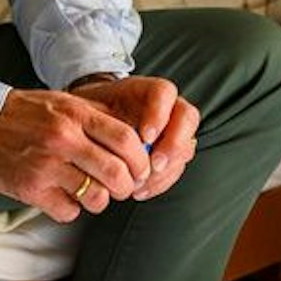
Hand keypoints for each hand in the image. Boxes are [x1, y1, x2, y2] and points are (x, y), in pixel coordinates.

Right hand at [0, 88, 151, 222]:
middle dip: (127, 187)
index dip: (141, 160)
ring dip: (100, 200)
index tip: (140, 169)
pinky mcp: (31, 189)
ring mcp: (46, 166)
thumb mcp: (64, 102)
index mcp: (75, 115)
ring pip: (96, 197)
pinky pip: (69, 212)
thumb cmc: (26, 113)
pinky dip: (71, 208)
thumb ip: (97, 117)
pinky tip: (62, 196)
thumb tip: (138, 138)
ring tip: (91, 192)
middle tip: (122, 187)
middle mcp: (63, 139)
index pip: (126, 140)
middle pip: (116, 174)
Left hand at [71, 75, 199, 200]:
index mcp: (148, 91)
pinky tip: (141, 190)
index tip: (145, 136)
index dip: (159, 114)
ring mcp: (172, 132)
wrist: (94, 125)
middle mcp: (167, 109)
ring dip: (167, 169)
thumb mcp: (93, 106)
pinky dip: (160, 182)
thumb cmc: (95, 112)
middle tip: (154, 164)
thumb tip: (111, 135)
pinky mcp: (170, 154)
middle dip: (174, 145)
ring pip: (186, 148)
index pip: (164, 92)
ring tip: (141, 182)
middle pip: (187, 119)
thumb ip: (103, 116)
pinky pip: (175, 169)